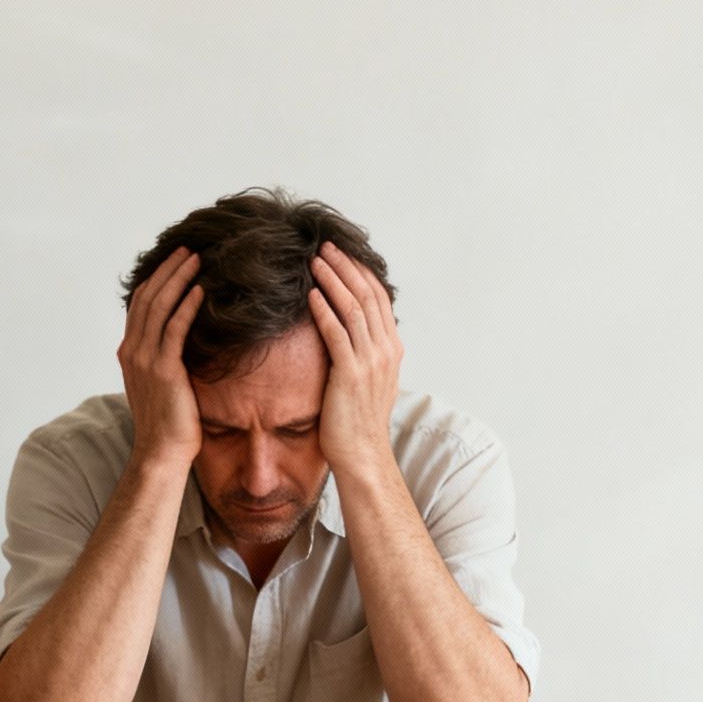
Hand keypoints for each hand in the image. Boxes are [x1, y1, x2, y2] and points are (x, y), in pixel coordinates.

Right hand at [118, 246, 204, 470]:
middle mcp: (132, 350)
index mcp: (129, 351)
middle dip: (168, 270)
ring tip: (197, 260)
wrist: (161, 451)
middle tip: (188, 249)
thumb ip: (164, 358)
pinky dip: (187, 306)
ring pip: (159, 307)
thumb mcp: (160, 382)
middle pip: (147, 297)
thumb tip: (184, 340)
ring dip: (178, 279)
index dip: (156, 278)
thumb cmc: (168, 421)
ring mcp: (145, 359)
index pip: (139, 304)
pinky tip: (201, 291)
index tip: (175, 260)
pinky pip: (175, 329)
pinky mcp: (163, 370)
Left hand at [307, 240, 400, 478]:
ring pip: (354, 308)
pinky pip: (337, 333)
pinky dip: (324, 310)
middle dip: (346, 267)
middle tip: (325, 246)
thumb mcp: (368, 380)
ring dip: (333, 280)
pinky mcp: (351, 374)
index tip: (341, 254)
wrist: (362, 455)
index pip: (378, 298)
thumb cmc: (358, 421)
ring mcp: (371, 361)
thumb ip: (363, 353)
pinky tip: (311, 294)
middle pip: (367, 295)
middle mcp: (386, 350)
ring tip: (314, 261)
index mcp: (391, 348)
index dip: (360, 272)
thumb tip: (349, 333)